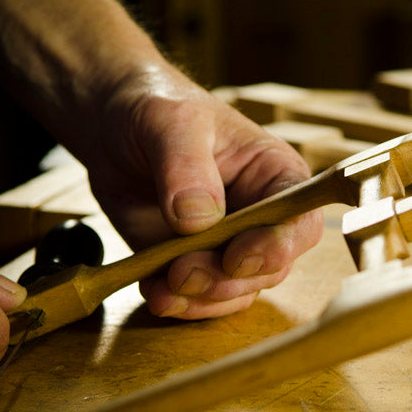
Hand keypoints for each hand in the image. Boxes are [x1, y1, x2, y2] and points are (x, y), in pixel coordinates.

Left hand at [79, 64, 322, 318]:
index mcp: (275, 175)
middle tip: (182, 273)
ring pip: (237, 291)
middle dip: (228, 280)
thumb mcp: (170, 122)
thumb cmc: (155, 107)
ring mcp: (228, 244)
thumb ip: (186, 166)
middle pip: (269, 267)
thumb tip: (199, 219)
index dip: (278, 246)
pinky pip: (201, 299)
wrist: (111, 126)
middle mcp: (261, 216)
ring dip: (203, 300)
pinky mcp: (194, 262)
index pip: (300, 222)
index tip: (237, 257)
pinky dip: (179, 305)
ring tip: (162, 291)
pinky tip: (153, 295)